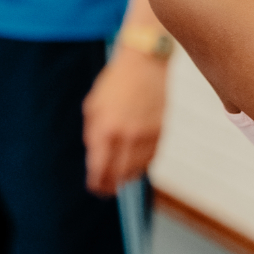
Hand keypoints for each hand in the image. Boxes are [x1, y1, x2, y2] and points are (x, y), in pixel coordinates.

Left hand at [82, 44, 167, 195]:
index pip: (99, 168)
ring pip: (136, 169)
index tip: (94, 187)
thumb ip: (93, 133)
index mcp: (105, 128)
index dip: (96, 182)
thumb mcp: (93, 105)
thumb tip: (95, 158)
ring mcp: (145, 134)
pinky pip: (150, 158)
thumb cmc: (115, 82)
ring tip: (119, 179)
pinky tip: (134, 165)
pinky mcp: (160, 130)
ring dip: (126, 177)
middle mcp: (126, 135)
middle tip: (105, 190)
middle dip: (110, 186)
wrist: (145, 62)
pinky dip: (141, 165)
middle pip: (118, 174)